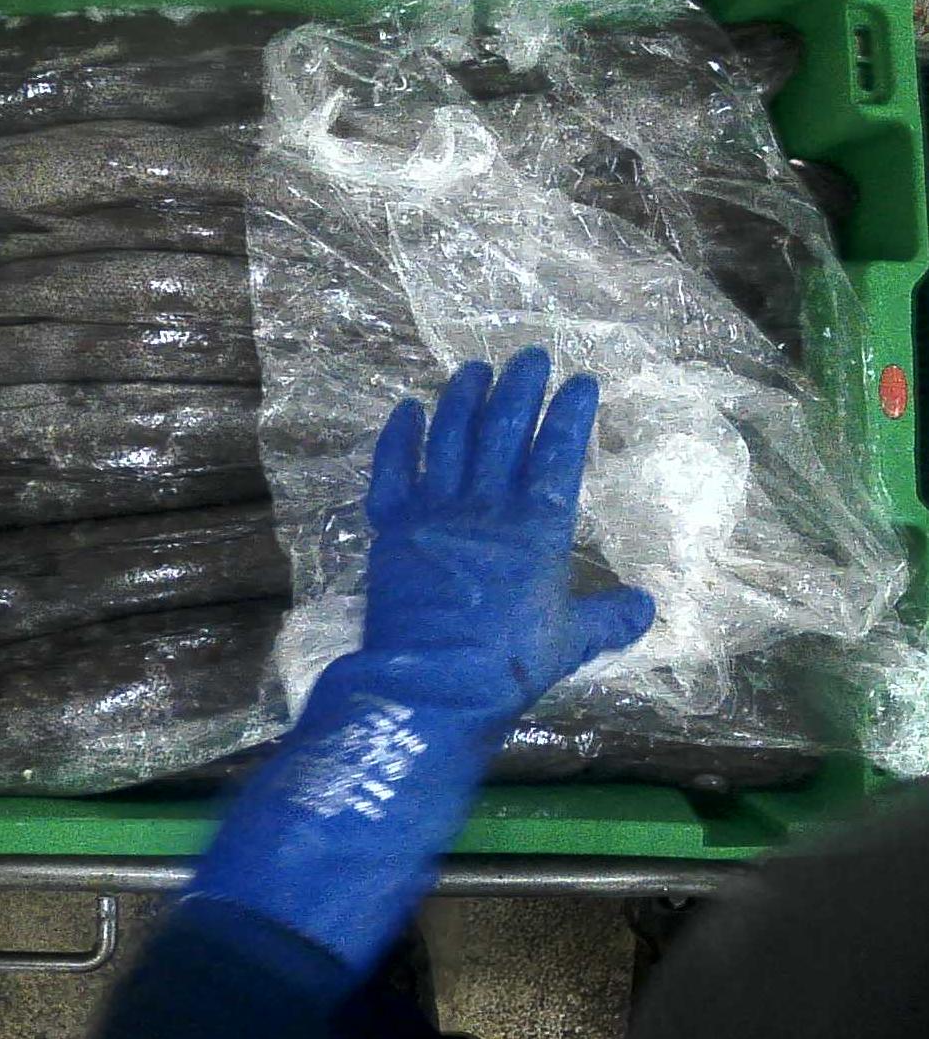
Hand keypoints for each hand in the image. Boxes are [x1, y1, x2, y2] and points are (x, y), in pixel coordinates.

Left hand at [357, 345, 654, 716]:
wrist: (433, 682)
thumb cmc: (509, 663)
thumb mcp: (572, 641)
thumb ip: (609, 617)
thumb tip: (646, 607)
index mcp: (538, 526)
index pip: (560, 452)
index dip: (571, 412)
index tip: (581, 381)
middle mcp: (487, 505)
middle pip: (504, 428)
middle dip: (519, 387)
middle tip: (529, 357)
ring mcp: (434, 510)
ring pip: (449, 437)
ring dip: (462, 398)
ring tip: (472, 369)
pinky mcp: (391, 526)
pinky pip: (392, 469)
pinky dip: (399, 436)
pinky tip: (408, 409)